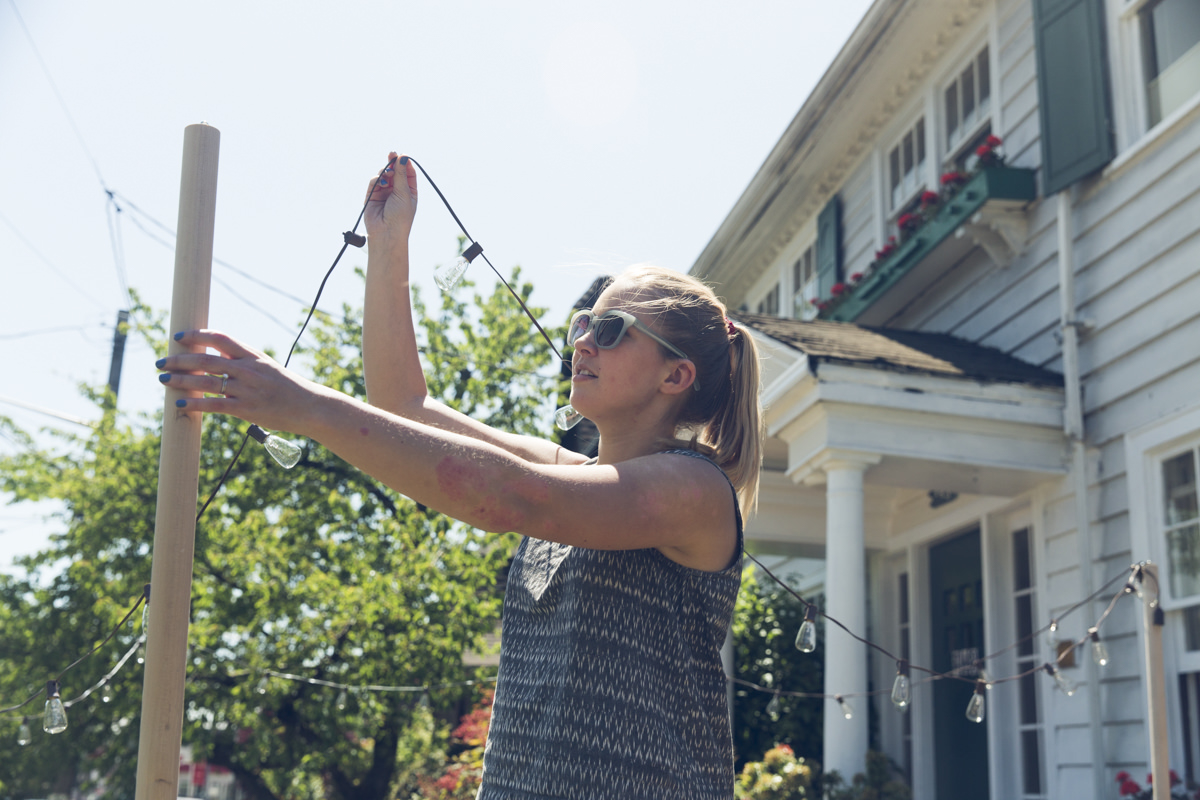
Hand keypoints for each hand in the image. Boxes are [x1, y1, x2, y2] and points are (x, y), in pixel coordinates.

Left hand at [155, 330, 327, 434]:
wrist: (310, 407)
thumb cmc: (288, 388)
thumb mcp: (268, 368)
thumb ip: (244, 362)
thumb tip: (217, 357)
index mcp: (253, 356)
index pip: (220, 338)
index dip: (196, 335)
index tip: (178, 337)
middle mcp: (249, 370)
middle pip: (206, 360)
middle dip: (179, 359)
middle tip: (161, 361)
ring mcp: (247, 390)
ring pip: (206, 382)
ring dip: (181, 381)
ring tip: (163, 380)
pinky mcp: (247, 409)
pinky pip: (215, 405)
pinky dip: (195, 404)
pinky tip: (180, 404)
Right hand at [364, 150, 417, 248]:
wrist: (387, 233)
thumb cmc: (400, 217)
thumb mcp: (404, 193)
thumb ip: (401, 175)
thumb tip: (402, 157)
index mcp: (409, 191)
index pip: (407, 172)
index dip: (404, 163)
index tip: (402, 155)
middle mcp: (396, 191)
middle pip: (394, 171)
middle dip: (393, 163)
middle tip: (392, 154)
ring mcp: (384, 193)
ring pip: (383, 175)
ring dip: (385, 172)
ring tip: (387, 174)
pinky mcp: (372, 196)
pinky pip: (374, 182)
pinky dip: (377, 180)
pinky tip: (381, 184)